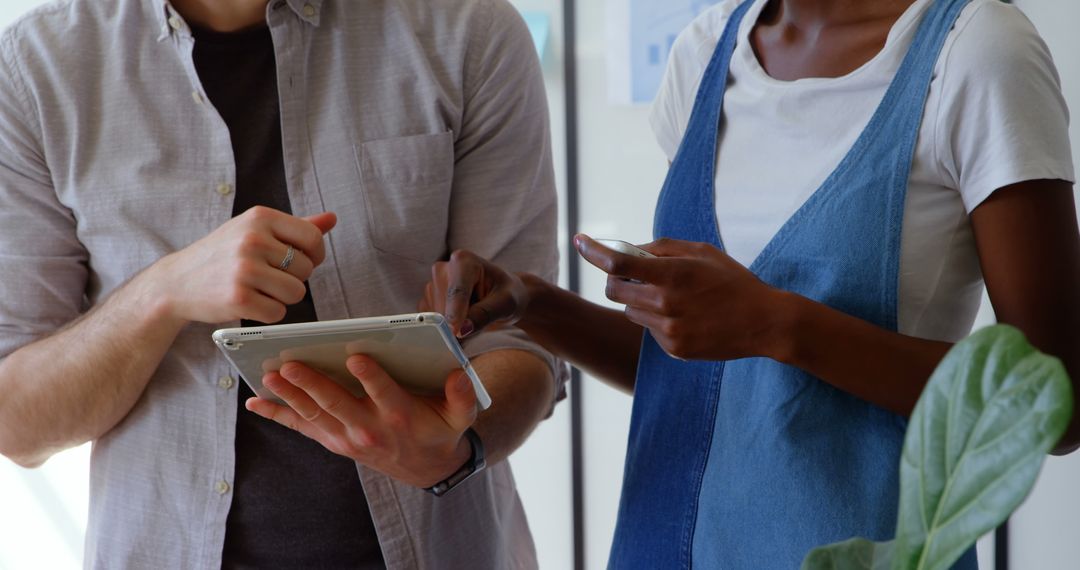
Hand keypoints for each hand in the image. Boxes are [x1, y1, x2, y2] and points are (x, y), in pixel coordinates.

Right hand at [139, 206, 336, 325]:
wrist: (177, 282)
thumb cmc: (223, 254)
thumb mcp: (254, 230)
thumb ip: (295, 226)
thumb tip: (332, 218)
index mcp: (260, 217)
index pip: (313, 238)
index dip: (315, 255)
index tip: (300, 261)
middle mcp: (252, 239)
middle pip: (306, 269)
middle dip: (293, 277)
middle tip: (266, 276)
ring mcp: (244, 269)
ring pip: (296, 292)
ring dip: (283, 297)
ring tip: (259, 289)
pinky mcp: (238, 298)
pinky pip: (278, 313)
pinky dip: (268, 313)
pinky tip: (249, 302)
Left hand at [246, 355, 478, 487]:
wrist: (426, 468)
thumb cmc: (440, 430)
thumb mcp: (460, 415)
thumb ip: (462, 394)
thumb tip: (460, 372)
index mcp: (400, 415)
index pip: (383, 393)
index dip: (371, 376)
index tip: (356, 357)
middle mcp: (370, 428)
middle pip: (336, 403)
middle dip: (312, 383)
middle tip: (291, 364)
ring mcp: (347, 437)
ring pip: (314, 414)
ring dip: (290, 395)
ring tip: (270, 376)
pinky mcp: (333, 441)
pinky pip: (301, 428)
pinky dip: (277, 415)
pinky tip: (255, 403)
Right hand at [420, 250, 529, 337]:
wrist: (503, 295)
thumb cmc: (508, 294)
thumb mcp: (505, 304)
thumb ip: (485, 314)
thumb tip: (461, 330)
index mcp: (463, 261)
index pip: (456, 291)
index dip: (455, 313)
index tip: (455, 332)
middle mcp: (443, 269)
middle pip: (443, 305)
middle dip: (457, 322)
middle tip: (479, 324)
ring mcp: (433, 285)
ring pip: (435, 316)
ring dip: (453, 326)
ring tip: (475, 316)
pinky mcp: (429, 300)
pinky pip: (432, 322)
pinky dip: (446, 328)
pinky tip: (463, 320)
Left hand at [575, 234, 786, 360]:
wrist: (763, 322)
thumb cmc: (733, 281)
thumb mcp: (702, 252)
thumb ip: (662, 247)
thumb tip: (631, 249)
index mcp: (672, 274)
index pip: (618, 263)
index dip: (593, 251)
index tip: (580, 241)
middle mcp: (665, 304)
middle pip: (614, 290)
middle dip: (618, 279)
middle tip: (635, 273)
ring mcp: (668, 330)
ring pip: (631, 310)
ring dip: (640, 300)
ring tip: (673, 297)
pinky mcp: (673, 348)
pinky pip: (649, 329)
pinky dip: (657, 319)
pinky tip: (686, 317)